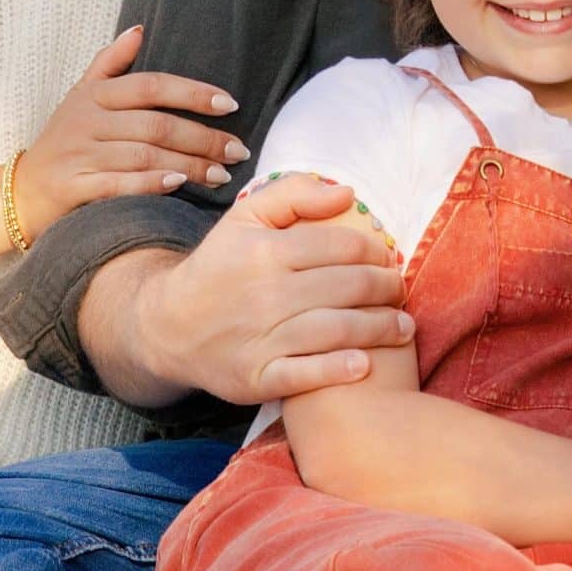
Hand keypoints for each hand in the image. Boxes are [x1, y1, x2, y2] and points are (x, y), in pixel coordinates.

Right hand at [11, 25, 249, 238]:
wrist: (20, 190)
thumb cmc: (62, 139)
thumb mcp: (80, 95)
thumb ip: (110, 62)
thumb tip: (139, 28)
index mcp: (96, 95)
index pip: (151, 85)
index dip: (193, 93)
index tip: (230, 104)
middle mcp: (88, 121)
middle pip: (156, 125)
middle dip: (203, 138)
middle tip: (237, 151)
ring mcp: (80, 155)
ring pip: (144, 156)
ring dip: (188, 165)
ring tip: (221, 174)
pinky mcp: (74, 187)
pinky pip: (118, 184)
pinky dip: (149, 184)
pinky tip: (176, 185)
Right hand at [135, 171, 412, 405]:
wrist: (167, 325)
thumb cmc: (218, 267)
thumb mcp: (244, 217)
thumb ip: (294, 195)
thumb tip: (346, 192)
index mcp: (266, 251)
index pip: (339, 246)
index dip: (374, 250)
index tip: (388, 256)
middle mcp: (266, 294)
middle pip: (346, 288)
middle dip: (385, 288)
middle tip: (401, 290)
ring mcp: (261, 339)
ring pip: (335, 331)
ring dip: (379, 329)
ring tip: (404, 327)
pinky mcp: (256, 378)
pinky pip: (305, 376)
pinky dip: (337, 370)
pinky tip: (363, 364)